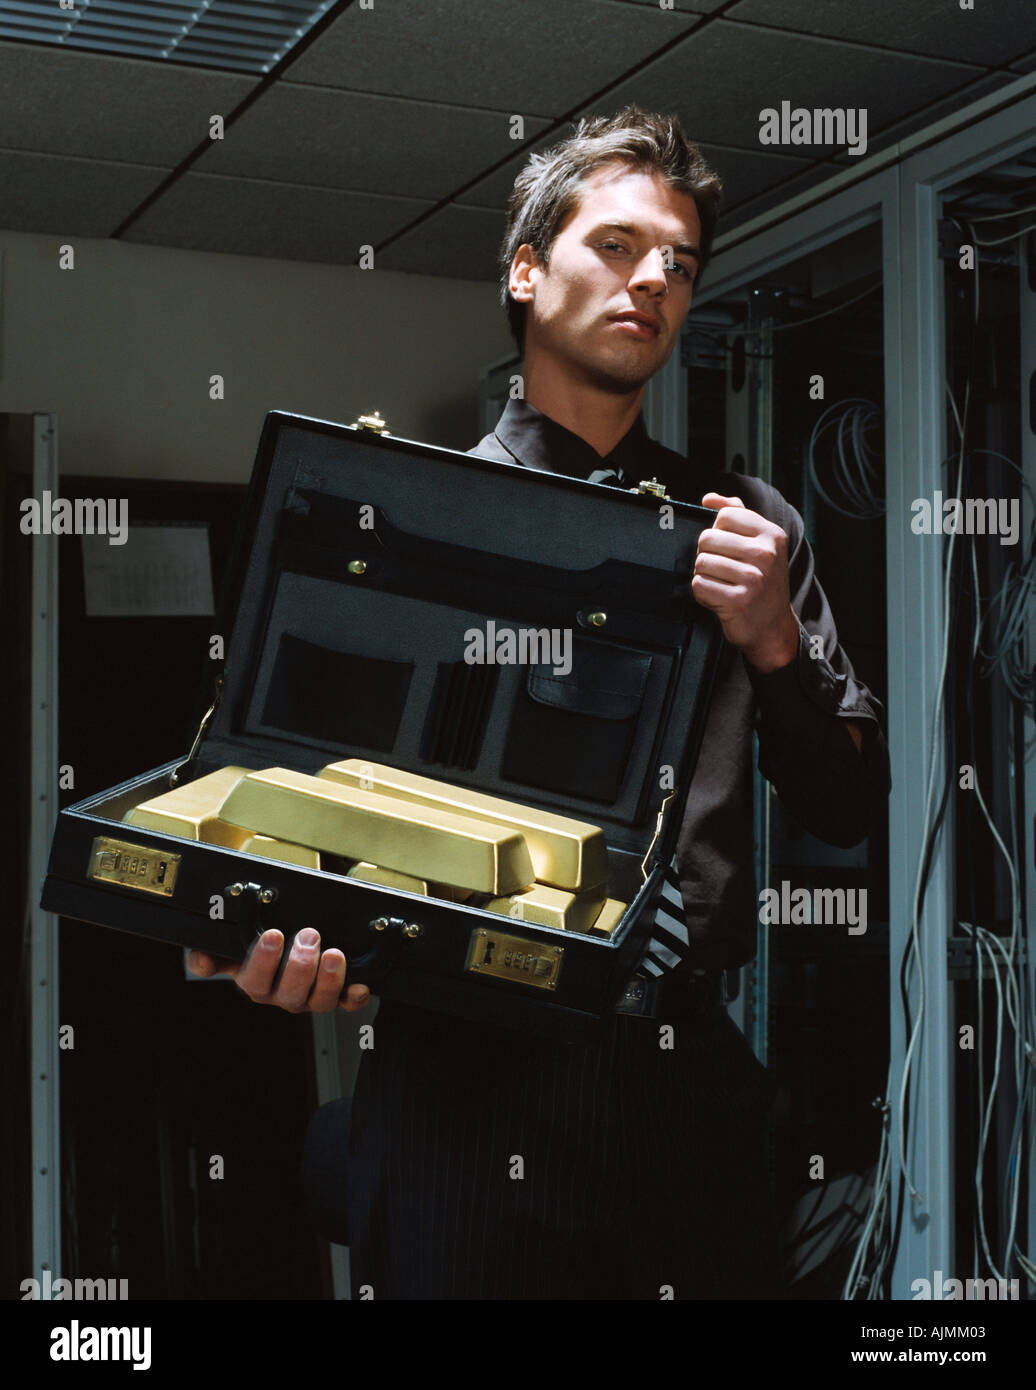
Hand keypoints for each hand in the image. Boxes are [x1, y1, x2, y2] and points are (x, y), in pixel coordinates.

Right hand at [186, 928, 371, 1013]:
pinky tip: (360, 986)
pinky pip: (346, 1004)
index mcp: (256, 981)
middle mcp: (283, 994)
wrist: (289, 943)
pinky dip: (354, 998)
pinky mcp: (336, 996)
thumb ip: (211, 950)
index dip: (264, 961)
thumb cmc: (259, 944)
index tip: (273, 934)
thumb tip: (200, 960)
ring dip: (328, 980)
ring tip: (334, 955)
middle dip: (300, 965)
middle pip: (289, 993)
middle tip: (308, 935)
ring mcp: (310, 998)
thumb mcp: (231, 945)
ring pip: (319, 1001)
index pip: (255, 980)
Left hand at [691, 492, 798, 672]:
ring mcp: (753, 578)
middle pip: (707, 539)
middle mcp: (765, 554)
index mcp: (771, 535)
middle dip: (708, 555)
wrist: (772, 626)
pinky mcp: (737, 600)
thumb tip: (710, 498)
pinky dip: (703, 593)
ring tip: (722, 584)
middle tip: (723, 570)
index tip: (729, 548)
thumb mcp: (760, 544)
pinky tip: (719, 598)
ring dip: (704, 575)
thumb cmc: (763, 582)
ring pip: (701, 563)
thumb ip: (736, 515)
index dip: (718, 532)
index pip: (725, 516)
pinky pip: (699, 585)